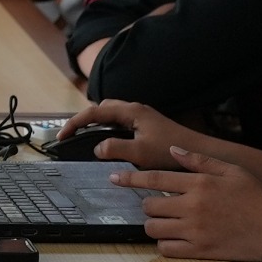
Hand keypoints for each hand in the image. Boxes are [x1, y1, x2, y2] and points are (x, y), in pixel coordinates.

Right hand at [62, 99, 202, 169]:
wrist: (198, 153)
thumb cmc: (171, 152)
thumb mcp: (140, 152)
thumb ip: (115, 148)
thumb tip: (97, 148)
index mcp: (130, 111)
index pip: (94, 111)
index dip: (75, 123)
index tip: (62, 135)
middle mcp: (135, 109)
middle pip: (101, 108)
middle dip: (83, 119)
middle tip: (71, 134)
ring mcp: (142, 116)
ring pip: (111, 114)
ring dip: (96, 123)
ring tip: (85, 137)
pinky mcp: (147, 125)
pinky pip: (120, 122)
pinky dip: (107, 128)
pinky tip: (109, 142)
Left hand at [110, 147, 261, 261]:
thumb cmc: (258, 198)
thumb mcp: (232, 171)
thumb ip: (200, 160)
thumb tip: (173, 149)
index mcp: (199, 183)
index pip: (153, 178)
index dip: (129, 178)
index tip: (114, 177)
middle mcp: (193, 206)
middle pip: (149, 205)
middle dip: (148, 205)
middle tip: (157, 206)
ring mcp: (196, 230)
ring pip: (154, 228)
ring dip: (154, 225)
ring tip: (165, 223)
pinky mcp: (201, 250)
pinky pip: (167, 250)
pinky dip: (165, 245)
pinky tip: (173, 240)